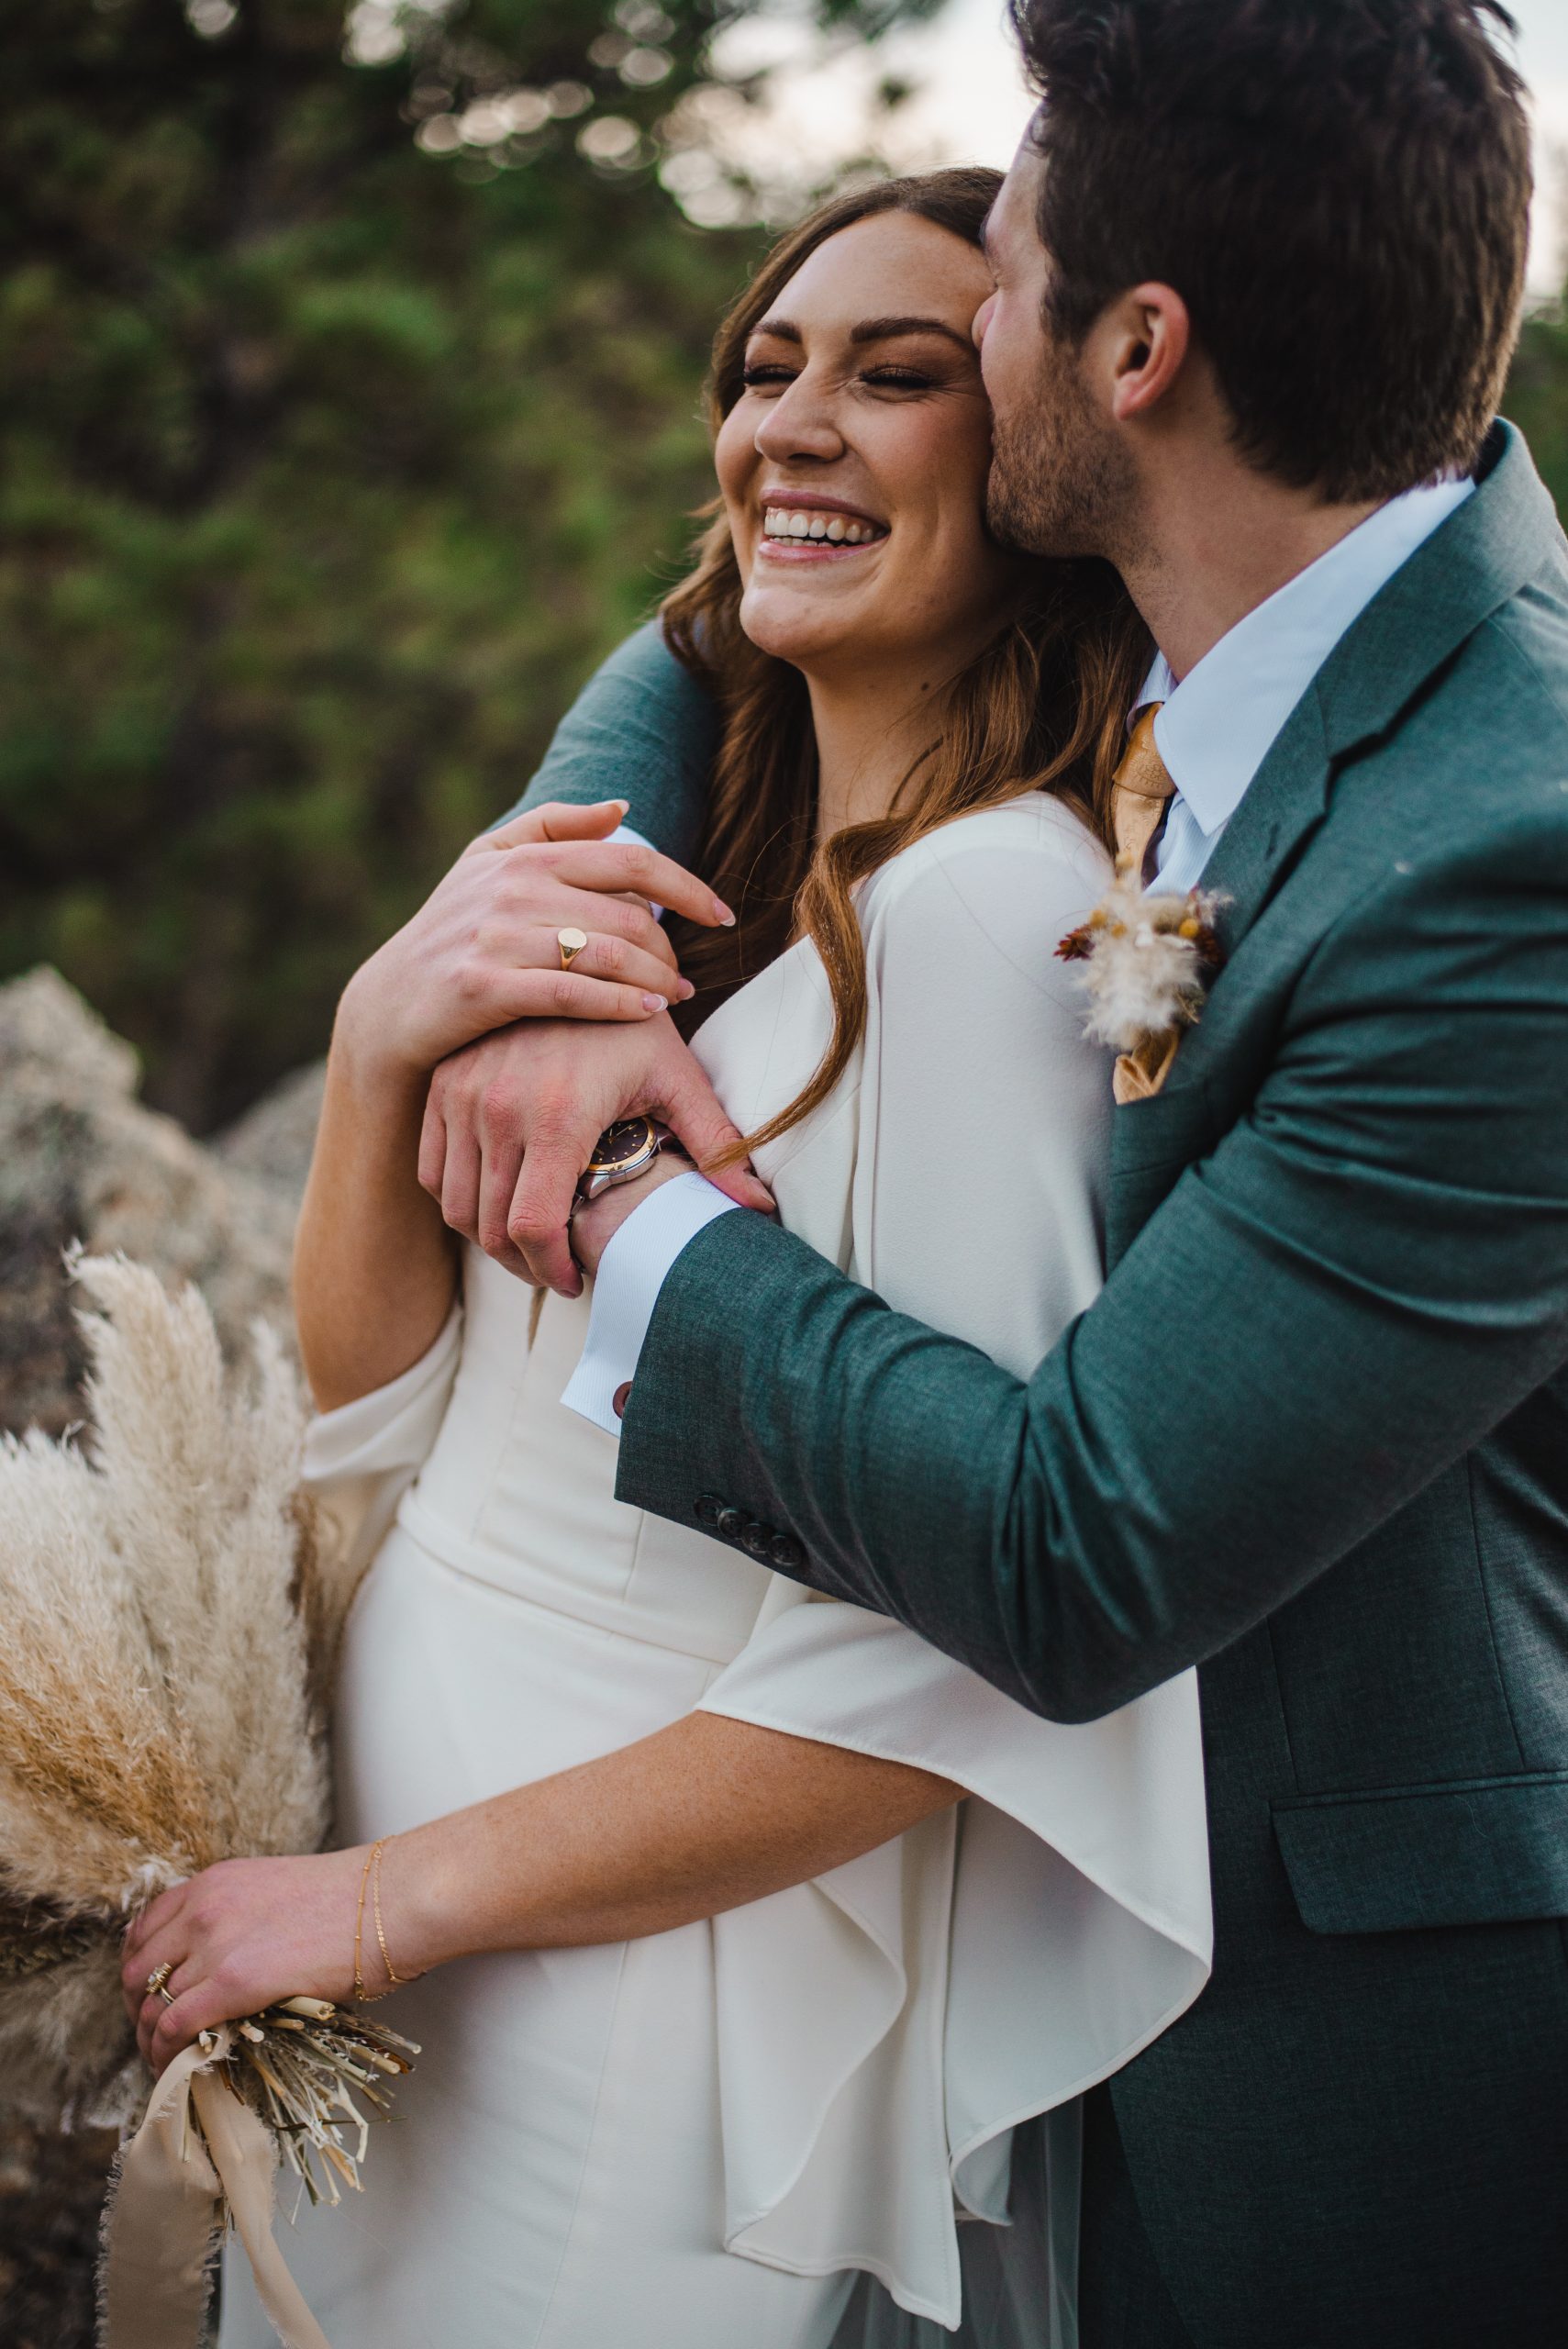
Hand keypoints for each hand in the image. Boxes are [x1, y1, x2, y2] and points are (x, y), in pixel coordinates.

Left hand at [121, 1849, 375, 2074]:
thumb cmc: (349, 1899)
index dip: (136, 1968)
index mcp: (212, 1882)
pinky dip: (165, 2052)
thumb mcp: (273, 1890)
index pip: (143, 1928)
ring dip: (150, 2039)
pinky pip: (175, 2026)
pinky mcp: (234, 1983)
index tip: (145, 1994)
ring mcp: (215, 1945)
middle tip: (152, 2034)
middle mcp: (203, 1909)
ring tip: (162, 2060)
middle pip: (137, 1970)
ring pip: (151, 2004)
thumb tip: (226, 1960)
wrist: (385, 1901)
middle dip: (136, 2009)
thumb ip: (237, 1916)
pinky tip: (175, 2066)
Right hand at [335, 800, 736, 1082]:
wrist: (390, 1003)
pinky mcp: (483, 987)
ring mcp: (495, 937)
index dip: (690, 888)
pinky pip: (572, 994)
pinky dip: (620, 1005)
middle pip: (629, 915)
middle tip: (687, 977)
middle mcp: (512, 889)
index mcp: (525, 857)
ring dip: (657, 980)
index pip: (632, 863)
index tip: (724, 916)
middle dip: (672, 950)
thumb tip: (621, 810)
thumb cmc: (452, 931)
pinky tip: (648, 1015)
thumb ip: (552, 828)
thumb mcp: (488, 863)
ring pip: (608, 955)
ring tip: (676, 998)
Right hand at [421, 1011, 772, 1294]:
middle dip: (526, 1265)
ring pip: (456, 1205)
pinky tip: (495, 1204)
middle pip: (492, 1229)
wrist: (577, 953)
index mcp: (558, 1116)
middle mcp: (499, 1108)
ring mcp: (461, 1096)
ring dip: (489, 1240)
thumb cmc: (636, 1022)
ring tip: (529, 1245)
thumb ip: (717, 1144)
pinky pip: (432, 1169)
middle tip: (557, 1273)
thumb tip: (760, 1206)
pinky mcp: (441, 1085)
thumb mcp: (678, 1077)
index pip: (535, 1229)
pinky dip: (457, 1199)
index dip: (553, 1271)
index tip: (576, 1281)